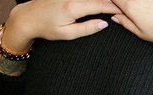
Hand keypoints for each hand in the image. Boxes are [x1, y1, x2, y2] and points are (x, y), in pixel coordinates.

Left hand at [3, 0, 119, 50]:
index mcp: (73, 7)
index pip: (100, 5)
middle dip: (111, 1)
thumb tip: (105, 23)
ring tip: (115, 4)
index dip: (114, 8)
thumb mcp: (68, 33)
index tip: (125, 12)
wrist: (27, 17)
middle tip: (124, 7)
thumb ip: (87, 28)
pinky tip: (100, 2)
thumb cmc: (46, 28)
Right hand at [108, 0, 152, 53]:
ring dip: (140, 4)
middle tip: (136, 13)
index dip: (113, 2)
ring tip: (150, 13)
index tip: (117, 7)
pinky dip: (151, 3)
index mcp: (129, 4)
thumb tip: (116, 17)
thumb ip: (125, 23)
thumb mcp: (141, 33)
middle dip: (126, 3)